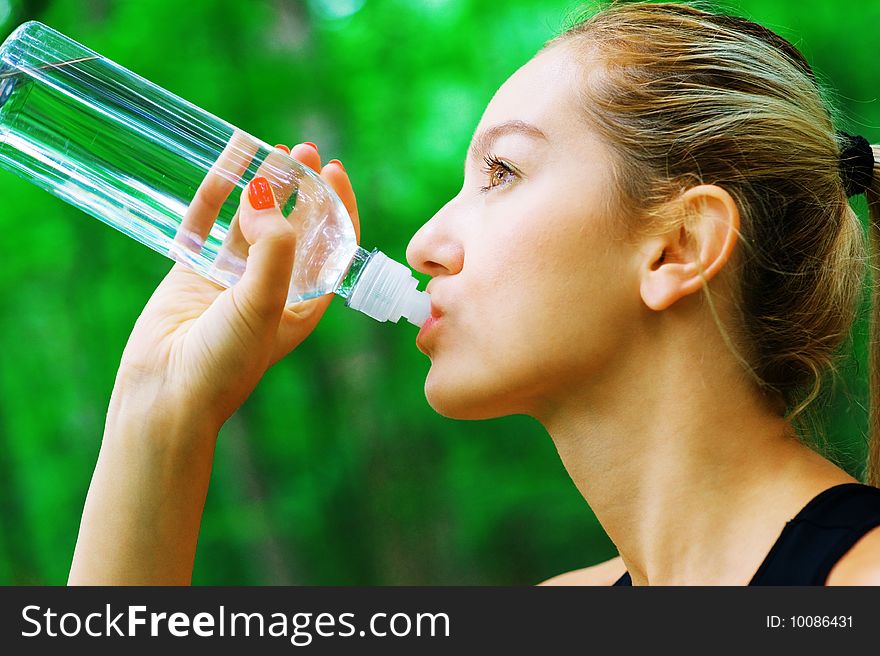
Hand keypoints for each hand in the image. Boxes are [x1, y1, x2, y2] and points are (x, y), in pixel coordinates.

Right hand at [112, 140, 359, 433]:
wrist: (166, 394)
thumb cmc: (225, 362)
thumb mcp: (263, 305)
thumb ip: (272, 250)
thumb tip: (267, 194)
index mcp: (305, 303)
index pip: (333, 246)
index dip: (338, 207)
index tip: (333, 171)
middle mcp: (273, 288)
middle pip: (295, 226)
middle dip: (302, 188)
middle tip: (304, 151)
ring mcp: (233, 278)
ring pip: (252, 219)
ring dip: (263, 185)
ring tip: (269, 150)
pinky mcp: (195, 271)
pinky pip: (209, 224)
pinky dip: (217, 194)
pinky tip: (227, 165)